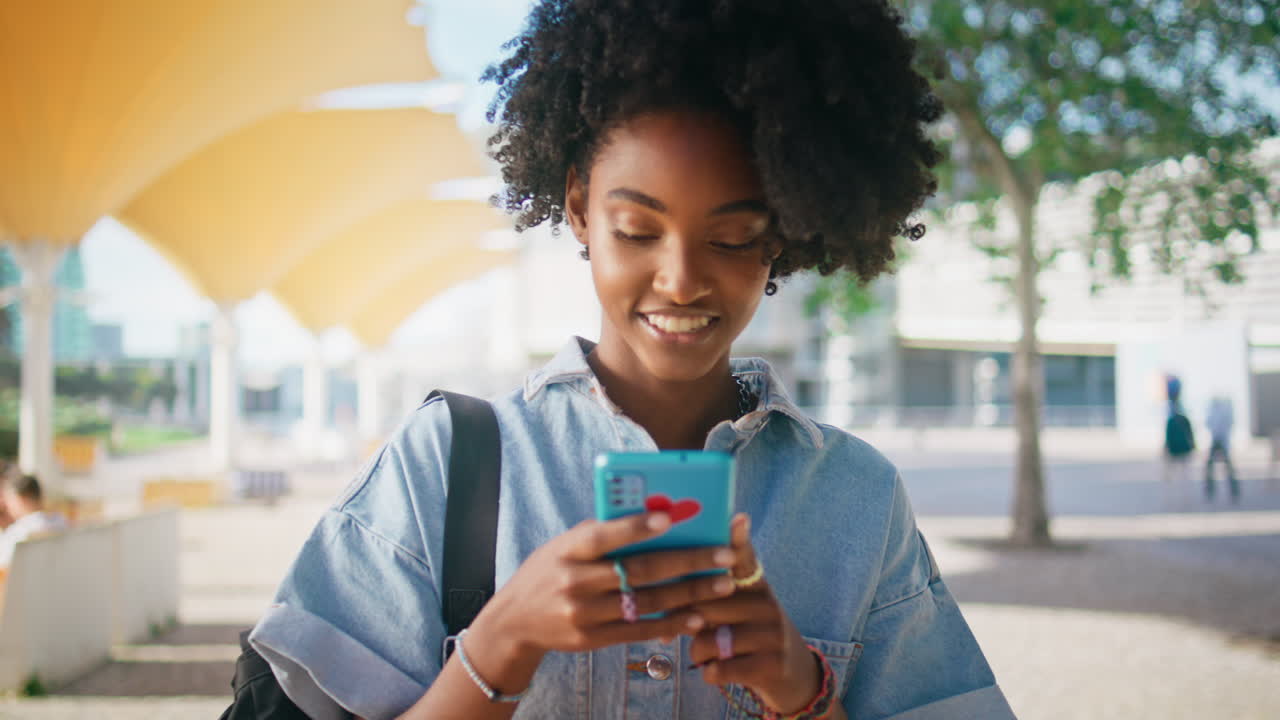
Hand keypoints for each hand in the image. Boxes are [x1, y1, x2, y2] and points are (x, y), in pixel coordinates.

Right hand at [465, 510, 739, 690]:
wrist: (515, 620)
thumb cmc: (550, 571)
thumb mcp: (564, 545)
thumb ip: (601, 533)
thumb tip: (654, 515)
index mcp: (569, 550)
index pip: (604, 536)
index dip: (636, 527)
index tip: (670, 518)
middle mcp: (576, 582)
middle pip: (639, 570)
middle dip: (687, 562)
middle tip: (724, 554)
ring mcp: (585, 613)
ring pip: (647, 603)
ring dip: (690, 594)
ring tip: (723, 584)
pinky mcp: (593, 639)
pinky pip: (639, 631)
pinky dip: (671, 624)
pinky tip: (697, 617)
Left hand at [687, 514, 823, 714]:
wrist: (794, 677)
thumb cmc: (750, 638)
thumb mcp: (739, 612)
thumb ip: (709, 598)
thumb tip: (662, 597)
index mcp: (756, 587)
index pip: (745, 559)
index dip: (739, 540)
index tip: (737, 518)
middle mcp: (767, 605)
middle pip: (708, 603)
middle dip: (685, 620)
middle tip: (680, 630)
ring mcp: (772, 634)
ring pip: (710, 638)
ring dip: (697, 652)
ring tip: (703, 655)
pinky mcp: (772, 665)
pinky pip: (722, 667)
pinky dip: (710, 672)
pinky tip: (713, 672)